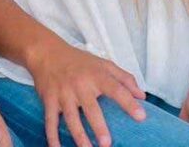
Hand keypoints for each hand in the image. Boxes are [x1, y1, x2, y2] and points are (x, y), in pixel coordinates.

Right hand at [28, 40, 145, 146]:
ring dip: (79, 135)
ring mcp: (63, 93)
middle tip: (106, 143)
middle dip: (98, 126)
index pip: (115, 89)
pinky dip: (52, 136)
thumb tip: (142, 96)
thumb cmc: (78, 61)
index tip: (141, 116)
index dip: (128, 102)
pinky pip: (50, 120)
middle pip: (90, 107)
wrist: (45, 51)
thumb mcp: (102, 63)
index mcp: (96, 76)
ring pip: (71, 118)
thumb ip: (124, 78)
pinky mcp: (49, 99)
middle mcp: (79, 85)